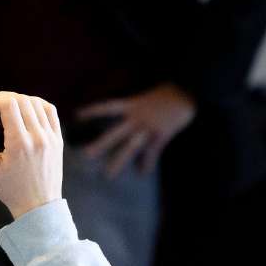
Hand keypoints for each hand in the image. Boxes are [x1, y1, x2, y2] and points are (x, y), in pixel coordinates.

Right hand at [0, 92, 63, 219]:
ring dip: (21, 99)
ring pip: (37, 103)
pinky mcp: (58, 139)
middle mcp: (38, 137)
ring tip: (8, 106)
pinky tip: (27, 107)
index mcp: (19, 143)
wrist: (38, 205)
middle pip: (23, 100)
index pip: (9, 104)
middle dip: (5, 97)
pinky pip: (50, 111)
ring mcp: (51, 137)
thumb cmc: (9, 188)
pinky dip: (38, 104)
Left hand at [78, 83, 195, 177]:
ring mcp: (149, 127)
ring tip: (107, 175)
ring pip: (130, 147)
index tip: (76, 116)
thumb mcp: (150, 94)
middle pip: (114, 133)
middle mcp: (137, 117)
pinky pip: (152, 152)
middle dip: (100, 144)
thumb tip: (131, 114)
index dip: (92, 111)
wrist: (189, 90)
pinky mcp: (162, 134)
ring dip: (118, 162)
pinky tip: (141, 174)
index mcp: (133, 105)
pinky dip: (147, 163)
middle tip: (85, 155)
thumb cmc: (171, 90)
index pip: (107, 107)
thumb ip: (138, 104)